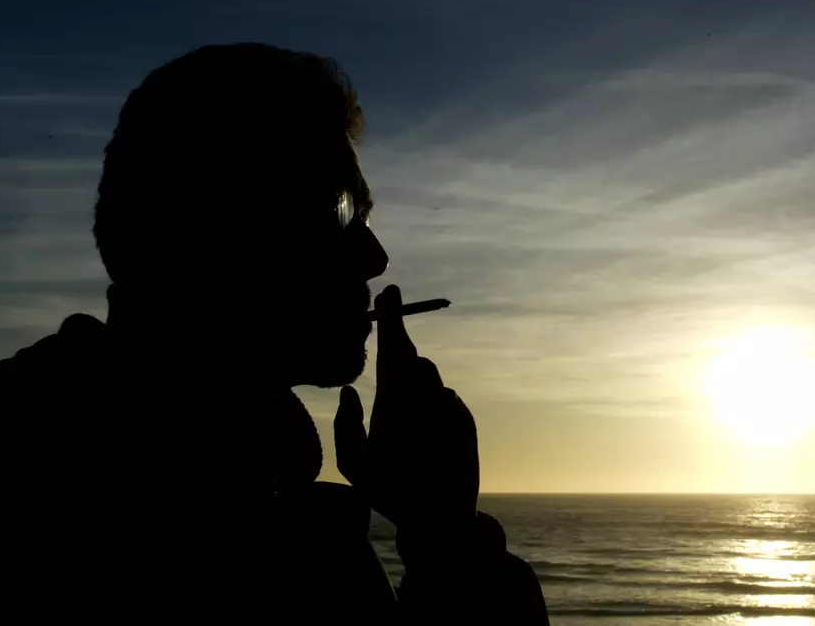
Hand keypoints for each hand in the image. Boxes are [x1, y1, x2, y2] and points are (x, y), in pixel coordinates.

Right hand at [335, 285, 478, 529]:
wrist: (443, 522)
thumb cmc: (390, 493)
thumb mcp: (354, 465)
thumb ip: (347, 424)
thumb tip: (351, 390)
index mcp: (394, 403)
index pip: (393, 347)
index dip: (392, 317)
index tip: (391, 292)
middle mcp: (426, 398)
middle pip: (411, 358)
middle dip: (399, 349)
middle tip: (390, 362)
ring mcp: (449, 408)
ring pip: (430, 378)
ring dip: (416, 385)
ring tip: (407, 422)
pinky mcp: (467, 420)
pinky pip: (446, 400)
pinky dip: (435, 407)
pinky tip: (428, 438)